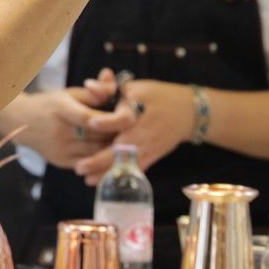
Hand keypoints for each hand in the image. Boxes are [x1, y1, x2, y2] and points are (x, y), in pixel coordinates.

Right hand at [14, 88, 129, 168]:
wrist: (21, 122)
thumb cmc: (51, 105)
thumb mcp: (70, 93)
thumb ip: (94, 91)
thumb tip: (114, 86)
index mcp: (61, 109)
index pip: (89, 118)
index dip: (110, 120)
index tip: (129, 118)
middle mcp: (60, 131)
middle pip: (96, 137)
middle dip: (117, 135)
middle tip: (135, 131)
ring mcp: (60, 149)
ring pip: (95, 153)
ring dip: (112, 149)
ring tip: (128, 142)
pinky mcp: (62, 162)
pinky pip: (89, 165)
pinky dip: (102, 160)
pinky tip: (113, 154)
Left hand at [74, 76, 194, 185]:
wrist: (188, 112)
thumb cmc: (160, 97)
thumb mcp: (138, 88)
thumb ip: (114, 89)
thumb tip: (90, 86)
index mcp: (138, 115)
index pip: (121, 120)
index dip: (106, 121)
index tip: (91, 123)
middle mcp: (143, 135)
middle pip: (121, 150)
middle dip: (99, 160)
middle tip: (79, 167)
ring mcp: (148, 148)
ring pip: (126, 165)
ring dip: (107, 173)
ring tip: (87, 180)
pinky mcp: (152, 156)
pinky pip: (136, 170)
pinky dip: (122, 177)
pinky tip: (106, 183)